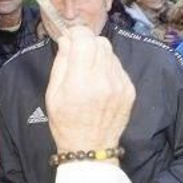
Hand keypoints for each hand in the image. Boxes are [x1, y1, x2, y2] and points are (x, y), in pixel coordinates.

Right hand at [46, 23, 134, 152]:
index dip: (76, 34)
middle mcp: (103, 80)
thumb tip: (68, 40)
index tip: (70, 39)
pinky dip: (108, 68)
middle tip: (78, 56)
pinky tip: (100, 83)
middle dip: (87, 44)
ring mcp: (120, 85)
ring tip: (89, 72)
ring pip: (111, 52)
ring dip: (98, 55)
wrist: (90, 149)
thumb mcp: (52, 94)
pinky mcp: (130, 90)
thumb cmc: (66, 123)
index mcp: (81, 82)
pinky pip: (118, 66)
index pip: (84, 38)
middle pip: (100, 42)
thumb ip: (61, 63)